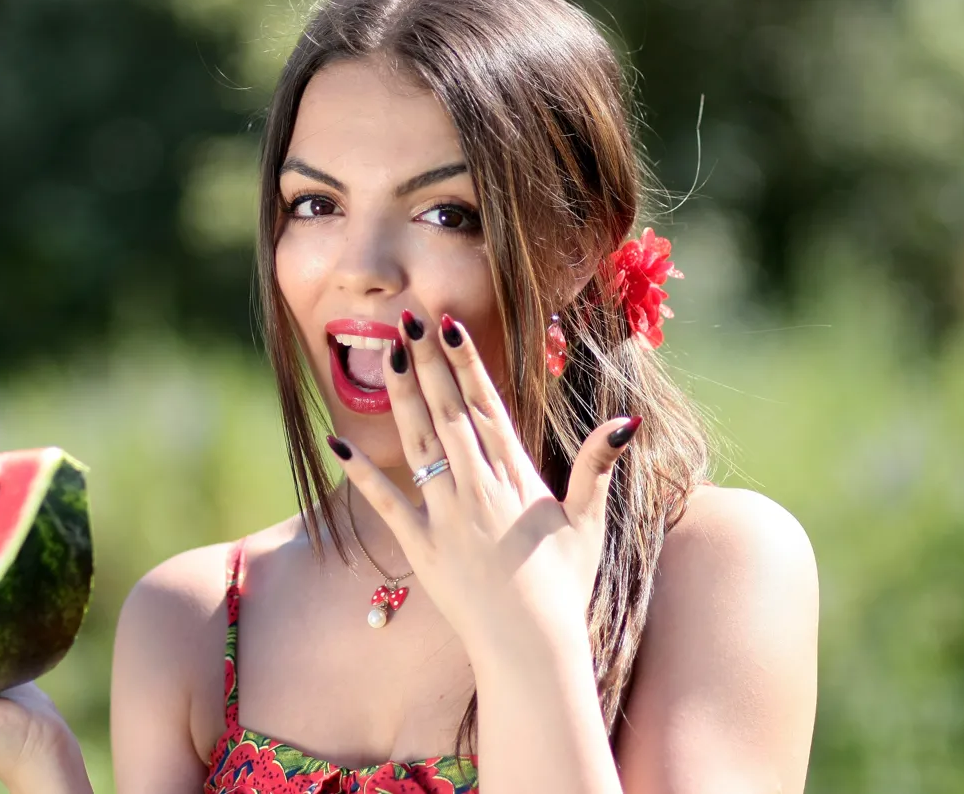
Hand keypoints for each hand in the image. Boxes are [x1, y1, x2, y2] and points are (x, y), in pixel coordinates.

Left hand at [327, 312, 639, 650]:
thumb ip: (598, 466)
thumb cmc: (563, 586)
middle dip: (428, 363)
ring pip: (419, 443)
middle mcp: (479, 487)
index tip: (449, 326)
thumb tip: (627, 419)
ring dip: (402, 397)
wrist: (531, 646)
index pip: (487, 406)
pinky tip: (336, 441)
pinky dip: (360, 471)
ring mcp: (447, 515)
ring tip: (388, 354)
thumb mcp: (588, 523)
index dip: (467, 364)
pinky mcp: (420, 545)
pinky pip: (384, 501)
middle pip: (448, 412)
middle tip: (408, 317)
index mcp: (517, 476)